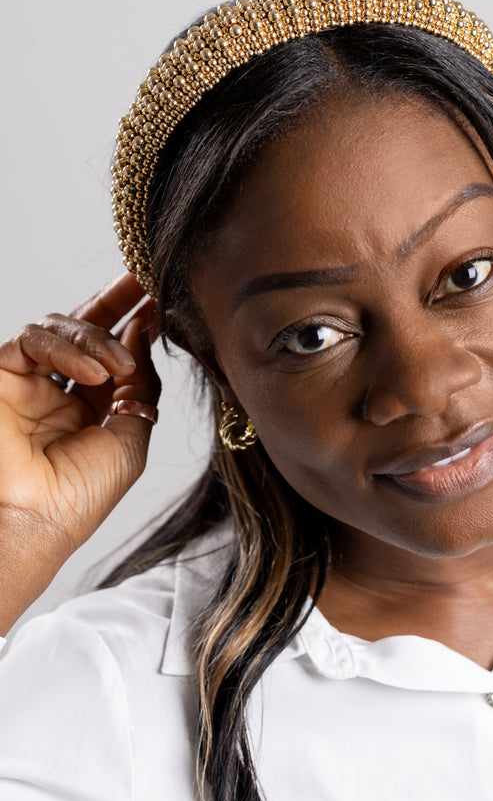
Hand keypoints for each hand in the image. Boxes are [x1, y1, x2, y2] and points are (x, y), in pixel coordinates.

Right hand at [0, 274, 160, 633]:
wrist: (33, 522)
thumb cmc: (81, 495)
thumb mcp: (130, 437)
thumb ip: (140, 385)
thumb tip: (144, 334)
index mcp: (88, 409)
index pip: (111, 353)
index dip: (135, 324)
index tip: (161, 300)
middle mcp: (55, 390)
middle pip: (83, 328)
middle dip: (115, 300)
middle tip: (143, 278)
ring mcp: (25, 381)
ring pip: (60, 328)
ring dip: (96, 339)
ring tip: (118, 366)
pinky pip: (31, 339)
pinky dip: (67, 348)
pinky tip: (94, 371)